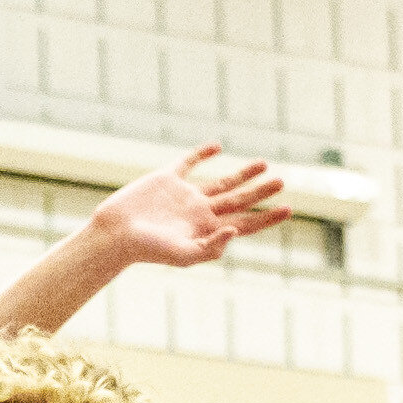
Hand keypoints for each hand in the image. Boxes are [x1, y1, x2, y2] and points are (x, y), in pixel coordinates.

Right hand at [91, 144, 289, 269]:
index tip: (288, 209)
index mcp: (205, 230)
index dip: (266, 218)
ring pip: (221, 182)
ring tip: (264, 164)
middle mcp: (198, 212)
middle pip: (238, 201)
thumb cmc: (146, 250)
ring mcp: (184, 195)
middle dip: (260, 192)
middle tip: (282, 182)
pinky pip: (189, 163)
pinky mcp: (167, 179)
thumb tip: (236, 231)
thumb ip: (210, 248)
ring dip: (242, 174)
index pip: (244, 223)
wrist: (115, 234)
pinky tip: (216, 147)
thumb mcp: (181, 255)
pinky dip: (202, 154)